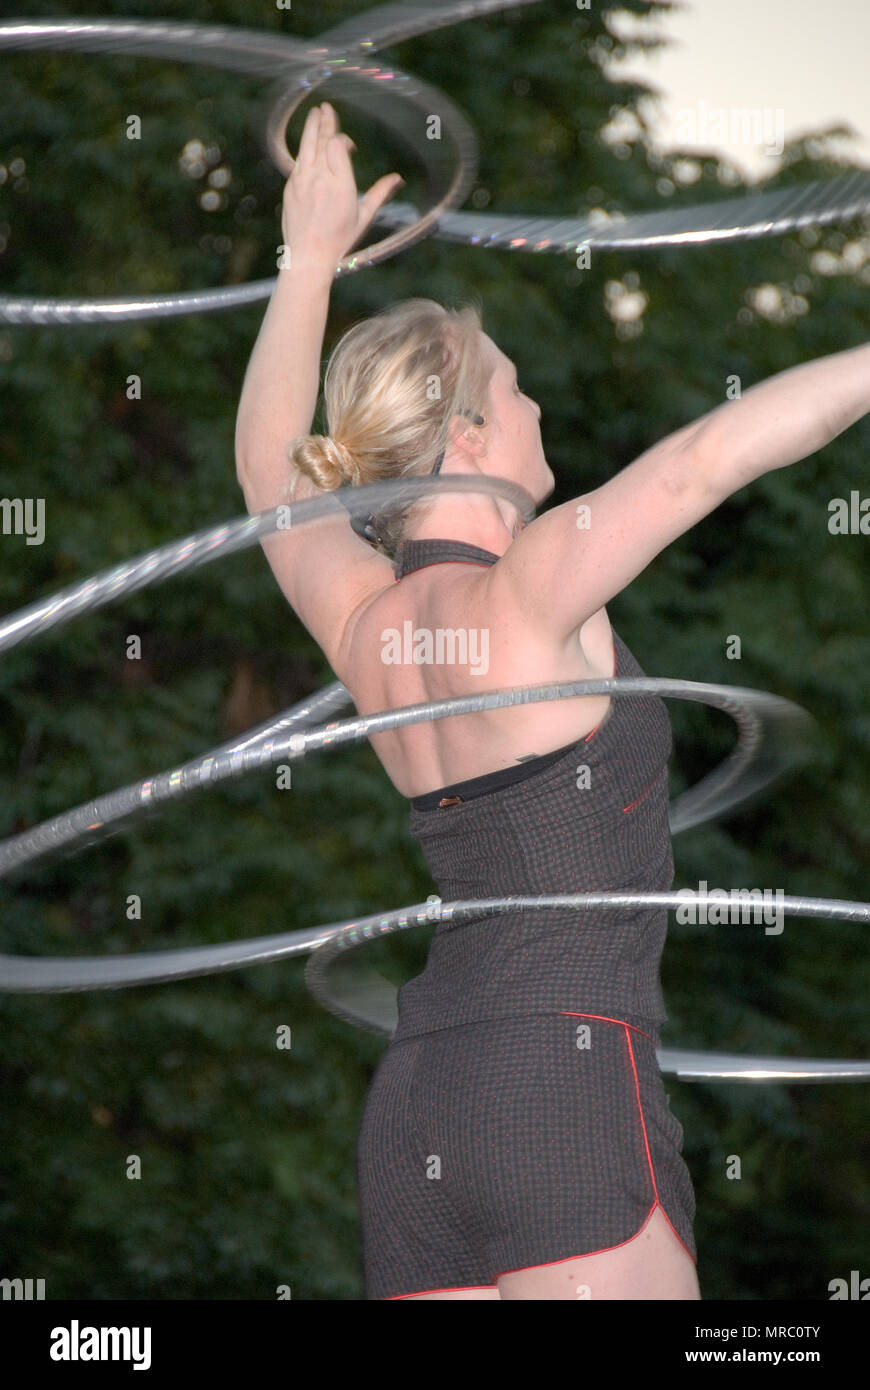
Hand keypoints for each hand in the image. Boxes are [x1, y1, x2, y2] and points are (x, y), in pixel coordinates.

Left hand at [281, 101, 403, 273]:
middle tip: (326, 107)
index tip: (349, 146)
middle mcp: (320, 179)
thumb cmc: (339, 241)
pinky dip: (304, 148)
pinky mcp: (291, 186)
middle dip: (324, 121)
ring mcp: (302, 181)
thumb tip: (398, 179)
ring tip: (315, 113)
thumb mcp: (363, 218)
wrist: (308, 256)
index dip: (342, 139)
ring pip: (307, 145)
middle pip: (322, 140)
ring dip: (311, 127)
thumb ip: (379, 194)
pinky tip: (307, 142)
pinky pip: (298, 160)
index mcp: (341, 185)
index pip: (338, 145)